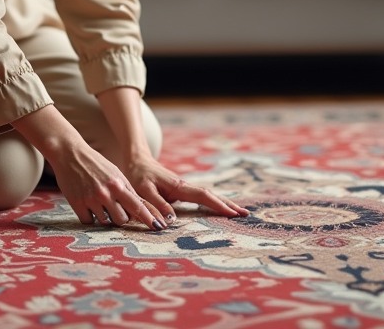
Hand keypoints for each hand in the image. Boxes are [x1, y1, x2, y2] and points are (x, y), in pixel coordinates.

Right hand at [12, 104, 167, 229]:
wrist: (70, 153)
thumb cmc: (95, 163)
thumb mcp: (115, 173)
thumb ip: (126, 190)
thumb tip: (138, 209)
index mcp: (118, 184)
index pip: (137, 206)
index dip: (149, 218)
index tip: (158, 226)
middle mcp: (106, 193)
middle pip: (122, 220)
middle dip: (121, 218)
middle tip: (114, 208)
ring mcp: (91, 199)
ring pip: (105, 222)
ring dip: (104, 217)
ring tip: (98, 203)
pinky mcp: (77, 204)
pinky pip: (88, 221)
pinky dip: (89, 216)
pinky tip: (87, 204)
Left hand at [122, 154, 248, 221]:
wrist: (137, 161)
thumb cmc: (138, 176)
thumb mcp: (143, 191)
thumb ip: (156, 205)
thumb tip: (172, 222)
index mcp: (178, 186)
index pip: (203, 196)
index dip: (218, 205)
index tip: (233, 214)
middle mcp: (185, 186)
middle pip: (211, 195)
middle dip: (228, 205)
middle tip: (246, 215)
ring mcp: (185, 188)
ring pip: (208, 196)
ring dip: (224, 203)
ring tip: (239, 213)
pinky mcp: (182, 191)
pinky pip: (201, 197)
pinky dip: (214, 202)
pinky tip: (220, 208)